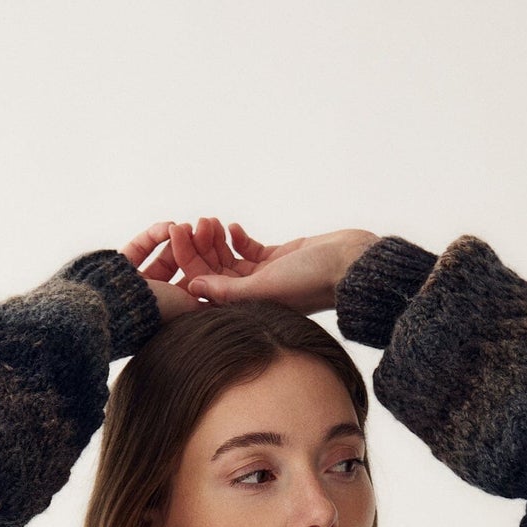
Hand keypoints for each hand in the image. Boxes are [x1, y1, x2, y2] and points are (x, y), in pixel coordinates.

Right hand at [119, 220, 218, 322]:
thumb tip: (229, 293)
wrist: (117, 307)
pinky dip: (155, 235)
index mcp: (177, 310)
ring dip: (179, 237)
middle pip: (183, 265)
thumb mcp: (193, 307)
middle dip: (197, 243)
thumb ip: (209, 298)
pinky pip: (141, 247)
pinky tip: (169, 226)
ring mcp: (140, 283)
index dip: (210, 259)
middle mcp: (159, 297)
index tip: (221, 238)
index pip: (198, 280)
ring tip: (189, 224)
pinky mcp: (121, 267)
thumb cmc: (157, 311)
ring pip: (166, 254)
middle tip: (208, 222)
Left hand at [180, 221, 378, 315]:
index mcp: (246, 306)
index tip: (176, 232)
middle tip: (191, 221)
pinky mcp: (277, 259)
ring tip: (211, 220)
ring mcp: (264, 276)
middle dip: (199, 245)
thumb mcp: (266, 287)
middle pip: (214, 269)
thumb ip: (229, 290)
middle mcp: (252, 294)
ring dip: (215, 238)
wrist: (350, 264)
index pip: (205, 284)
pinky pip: (248, 250)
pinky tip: (233, 227)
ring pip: (227, 258)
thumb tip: (193, 288)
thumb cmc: (312, 281)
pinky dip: (237, 238)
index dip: (187, 258)